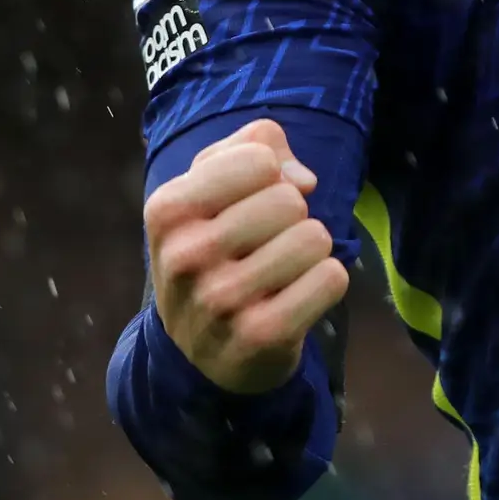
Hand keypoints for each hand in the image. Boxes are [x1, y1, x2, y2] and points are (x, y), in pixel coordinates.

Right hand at [144, 119, 350, 393]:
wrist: (199, 352)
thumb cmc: (213, 252)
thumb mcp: (210, 189)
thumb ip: (254, 147)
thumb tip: (303, 179)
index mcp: (167, 210)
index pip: (257, 159)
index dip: (269, 176)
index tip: (249, 204)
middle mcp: (186, 256)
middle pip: (289, 199)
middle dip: (290, 217)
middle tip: (264, 246)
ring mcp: (221, 301)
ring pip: (314, 237)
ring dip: (310, 252)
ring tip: (279, 272)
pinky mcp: (262, 335)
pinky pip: (331, 278)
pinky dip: (325, 283)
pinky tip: (295, 298)